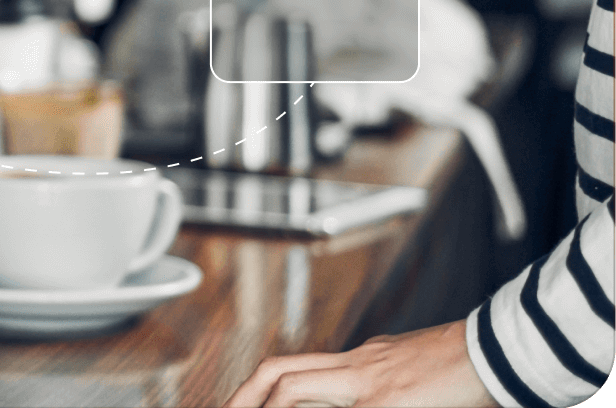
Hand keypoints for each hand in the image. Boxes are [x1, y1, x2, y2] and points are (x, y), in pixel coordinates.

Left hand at [221, 321, 494, 407]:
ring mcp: (369, 383)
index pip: (298, 371)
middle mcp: (358, 366)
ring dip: (267, 404)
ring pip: (296, 388)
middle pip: (282, 371)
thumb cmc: (466, 367)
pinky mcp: (387, 400)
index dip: (263, 390)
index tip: (246, 404)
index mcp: (362, 360)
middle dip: (246, 395)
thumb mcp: (410, 374)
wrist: (503, 348)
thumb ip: (375, 386)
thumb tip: (357, 398)